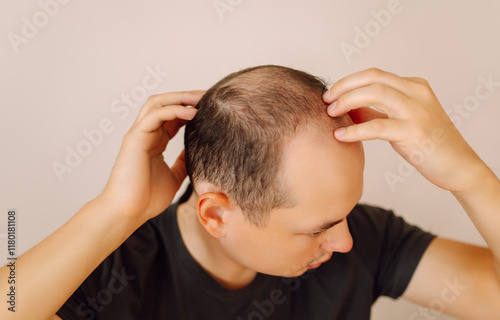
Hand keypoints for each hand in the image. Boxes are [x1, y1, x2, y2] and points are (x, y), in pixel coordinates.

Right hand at [100, 91, 203, 223]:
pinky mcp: (134, 138)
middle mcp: (145, 134)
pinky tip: (191, 113)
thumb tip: (195, 154)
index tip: (210, 107)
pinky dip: (174, 110)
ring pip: (157, 103)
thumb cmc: (147, 198)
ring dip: (180, 98)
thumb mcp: (174, 177)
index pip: (172, 116)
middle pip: (164, 104)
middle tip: (207, 96)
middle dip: (186, 97)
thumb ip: (182, 163)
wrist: (128, 212)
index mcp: (154, 142)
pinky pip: (155, 116)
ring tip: (200, 98)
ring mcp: (138, 134)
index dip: (189, 108)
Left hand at [323, 68, 485, 192]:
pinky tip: (340, 136)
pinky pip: (378, 126)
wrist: (459, 167)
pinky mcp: (414, 132)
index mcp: (414, 87)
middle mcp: (417, 93)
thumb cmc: (427, 145)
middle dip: (344, 87)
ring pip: (376, 93)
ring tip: (331, 114)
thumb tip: (347, 108)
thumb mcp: (400, 122)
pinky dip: (355, 129)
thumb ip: (376, 113)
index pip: (374, 75)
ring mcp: (417, 111)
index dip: (348, 82)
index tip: (330, 94)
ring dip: (347, 101)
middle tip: (326, 102)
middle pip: (372, 78)